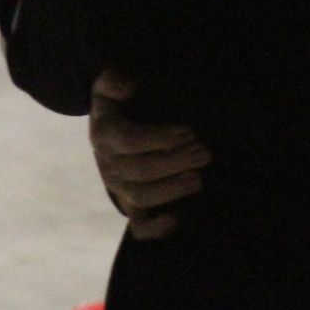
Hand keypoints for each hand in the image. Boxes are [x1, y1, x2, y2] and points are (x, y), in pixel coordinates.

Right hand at [90, 70, 209, 239]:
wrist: (108, 134)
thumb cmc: (118, 108)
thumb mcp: (109, 88)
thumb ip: (112, 80)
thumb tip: (126, 84)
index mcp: (105, 134)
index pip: (128, 140)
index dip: (158, 138)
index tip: (187, 132)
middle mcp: (109, 165)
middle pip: (139, 171)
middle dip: (174, 163)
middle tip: (204, 152)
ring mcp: (119, 188)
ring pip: (140, 197)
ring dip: (171, 189)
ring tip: (199, 179)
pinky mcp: (131, 206)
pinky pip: (138, 226)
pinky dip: (154, 228)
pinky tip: (175, 220)